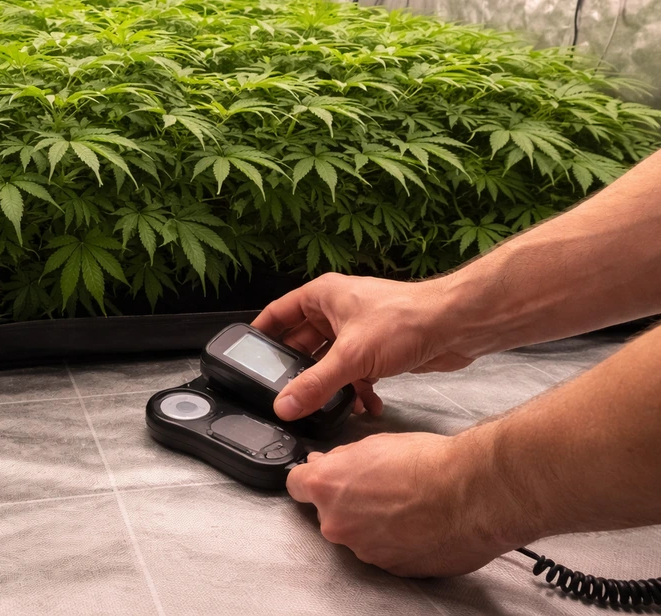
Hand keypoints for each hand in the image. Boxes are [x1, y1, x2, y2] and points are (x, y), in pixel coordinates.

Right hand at [252, 273, 474, 419]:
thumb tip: (285, 404)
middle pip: (303, 343)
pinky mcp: (376, 349)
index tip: (246, 355)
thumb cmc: (407, 319)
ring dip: (331, 385)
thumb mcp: (352, 357)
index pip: (278, 313)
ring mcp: (357, 330)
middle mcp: (337, 310)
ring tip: (326, 407)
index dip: (261, 333)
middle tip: (285, 394)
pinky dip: (356, 390)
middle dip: (298, 370)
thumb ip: (315, 384)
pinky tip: (364, 406)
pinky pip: (354, 372)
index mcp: (322, 296)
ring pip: (330, 361)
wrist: (455, 326)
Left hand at [286, 432, 526, 576]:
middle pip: (327, 513)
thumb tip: (324, 463)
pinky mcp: (390, 568)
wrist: (471, 495)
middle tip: (379, 487)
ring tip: (406, 505)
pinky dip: (394, 541)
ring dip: (372, 523)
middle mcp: (336, 523)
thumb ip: (340, 459)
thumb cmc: (427, 464)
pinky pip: (382, 552)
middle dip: (345, 502)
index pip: (295, 485)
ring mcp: (362, 550)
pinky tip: (416, 523)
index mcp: (326, 487)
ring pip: (357, 534)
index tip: (321, 477)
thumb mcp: (374, 443)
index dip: (310, 479)